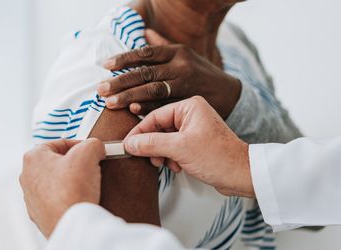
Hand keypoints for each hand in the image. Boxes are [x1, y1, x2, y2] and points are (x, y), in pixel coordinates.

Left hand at [20, 138, 105, 237]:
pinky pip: (58, 199)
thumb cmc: (71, 191)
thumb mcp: (88, 153)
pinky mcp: (41, 213)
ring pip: (58, 181)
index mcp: (33, 157)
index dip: (81, 145)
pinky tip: (80, 198)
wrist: (70, 223)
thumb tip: (96, 147)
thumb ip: (93, 143)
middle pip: (58, 162)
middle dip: (76, 164)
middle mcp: (28, 176)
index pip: (60, 143)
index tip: (92, 152)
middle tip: (90, 167)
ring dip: (73, 181)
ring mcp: (32, 197)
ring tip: (86, 185)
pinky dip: (69, 197)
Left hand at [98, 29, 240, 118]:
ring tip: (110, 103)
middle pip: (145, 73)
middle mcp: (181, 67)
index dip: (124, 59)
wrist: (229, 94)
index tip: (105, 65)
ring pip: (153, 90)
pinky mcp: (188, 103)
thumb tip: (144, 32)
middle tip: (101, 89)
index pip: (146, 53)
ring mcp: (185, 85)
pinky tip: (133, 111)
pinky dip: (148, 109)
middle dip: (121, 81)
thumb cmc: (201, 73)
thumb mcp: (186, 55)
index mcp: (178, 52)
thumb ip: (163, 45)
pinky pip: (165, 106)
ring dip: (129, 96)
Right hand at [124, 96, 253, 197]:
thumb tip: (130, 143)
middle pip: (159, 128)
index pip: (155, 116)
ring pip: (165, 139)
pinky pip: (174, 147)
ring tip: (168, 164)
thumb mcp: (179, 149)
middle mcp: (191, 114)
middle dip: (153, 146)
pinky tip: (177, 166)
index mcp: (189, 107)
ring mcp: (193, 128)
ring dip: (162, 154)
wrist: (241, 175)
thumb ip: (151, 143)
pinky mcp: (195, 142)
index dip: (140, 132)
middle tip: (150, 158)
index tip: (128, 144)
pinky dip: (171, 157)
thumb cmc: (219, 157)